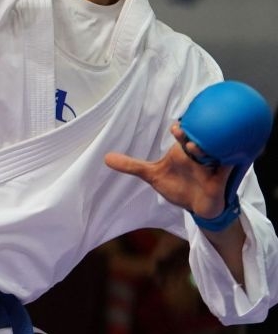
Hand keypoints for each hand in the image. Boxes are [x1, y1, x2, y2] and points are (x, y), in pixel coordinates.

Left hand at [105, 123, 236, 221]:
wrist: (197, 207)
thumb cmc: (178, 186)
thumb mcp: (152, 176)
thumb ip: (131, 166)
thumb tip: (106, 158)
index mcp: (183, 151)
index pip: (184, 135)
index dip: (181, 130)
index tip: (175, 126)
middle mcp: (198, 155)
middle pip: (198, 141)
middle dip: (192, 137)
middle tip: (182, 133)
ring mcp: (211, 166)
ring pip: (213, 153)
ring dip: (207, 150)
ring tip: (197, 148)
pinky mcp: (221, 179)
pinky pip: (228, 168)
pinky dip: (227, 164)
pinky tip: (227, 161)